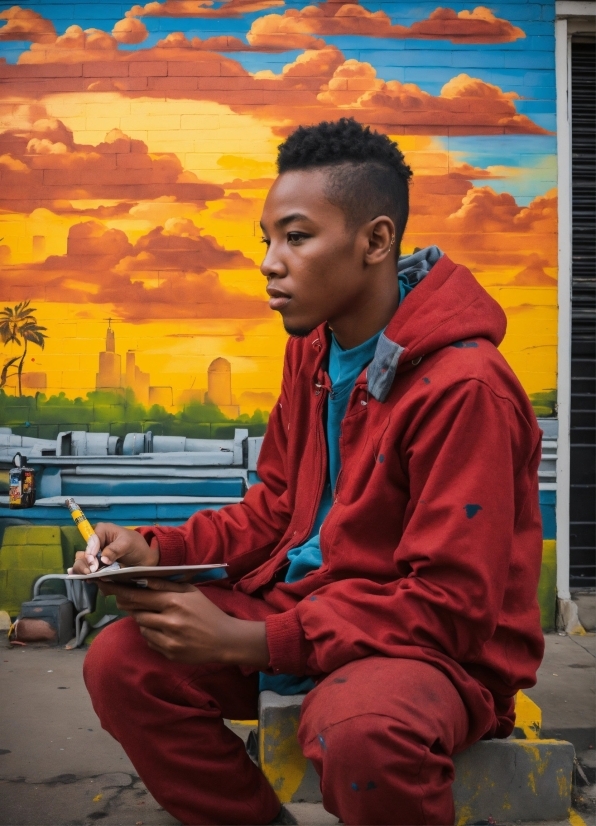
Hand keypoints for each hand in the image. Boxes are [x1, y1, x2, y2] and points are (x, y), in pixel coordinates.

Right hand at [68, 523, 158, 574]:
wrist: (142, 559)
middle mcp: (95, 542)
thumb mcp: (128, 544)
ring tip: (87, 577)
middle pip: (84, 552)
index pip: (92, 541)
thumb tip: (103, 559)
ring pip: (82, 561)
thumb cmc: (136, 546)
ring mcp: (95, 555)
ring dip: (82, 569)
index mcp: (102, 531)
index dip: (91, 552)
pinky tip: (86, 579)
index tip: (94, 564)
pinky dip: (85, 574)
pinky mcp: (96, 565)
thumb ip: (115, 550)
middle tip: (89, 572)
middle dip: (84, 563)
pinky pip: (87, 569)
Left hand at [98, 579, 269, 667]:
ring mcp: (168, 640)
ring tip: (156, 616)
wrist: (224, 639)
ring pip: (142, 628)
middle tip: (126, 601)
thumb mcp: (190, 592)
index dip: (121, 592)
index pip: (139, 596)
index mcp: (174, 602)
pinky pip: (150, 642)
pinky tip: (164, 631)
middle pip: (137, 613)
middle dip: (130, 606)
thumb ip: (166, 585)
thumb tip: (143, 579)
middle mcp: (169, 621)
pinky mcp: (168, 653)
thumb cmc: (207, 612)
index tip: (109, 588)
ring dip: (143, 621)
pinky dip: (152, 635)